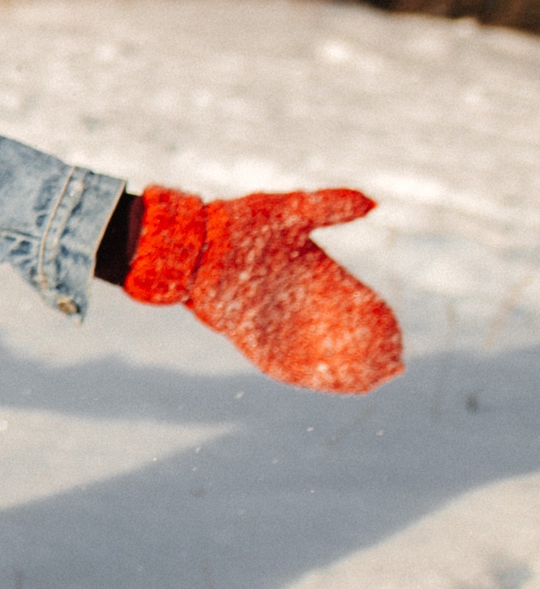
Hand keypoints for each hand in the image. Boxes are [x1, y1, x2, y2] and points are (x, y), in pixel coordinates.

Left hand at [123, 186, 403, 393]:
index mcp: (315, 277)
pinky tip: (334, 384)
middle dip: (369, 352)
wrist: (191, 245)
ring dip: (347, 369)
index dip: (378, 321)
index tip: (397, 335)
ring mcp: (277, 325)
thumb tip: (373, 204)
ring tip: (374, 380)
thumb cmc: (239, 223)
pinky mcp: (254, 341)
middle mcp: (299, 304)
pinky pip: (287, 366)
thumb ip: (330, 207)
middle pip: (344, 336)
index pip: (357, 306)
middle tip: (393, 365)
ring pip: (320, 355)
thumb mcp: (291, 211)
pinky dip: (311, 377)